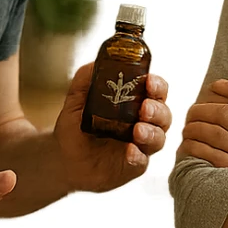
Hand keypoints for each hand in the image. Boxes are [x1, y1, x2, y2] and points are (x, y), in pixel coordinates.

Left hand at [54, 63, 171, 192]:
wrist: (63, 159)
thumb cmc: (75, 128)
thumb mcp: (76, 100)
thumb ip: (86, 79)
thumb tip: (97, 61)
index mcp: (135, 103)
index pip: (156, 91)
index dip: (158, 85)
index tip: (149, 81)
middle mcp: (143, 123)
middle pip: (164, 114)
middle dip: (157, 109)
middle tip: (144, 108)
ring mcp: (140, 145)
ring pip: (159, 137)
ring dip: (152, 132)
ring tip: (137, 131)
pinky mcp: (133, 165)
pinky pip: (142, 161)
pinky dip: (138, 155)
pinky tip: (130, 151)